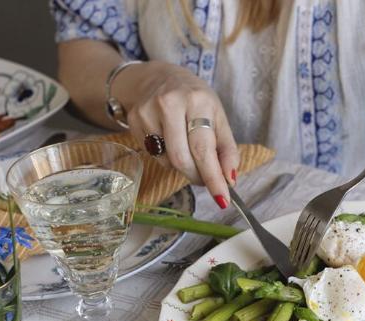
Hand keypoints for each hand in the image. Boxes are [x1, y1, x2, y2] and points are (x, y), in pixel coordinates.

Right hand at [124, 62, 238, 208]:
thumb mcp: (218, 116)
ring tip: (188, 150)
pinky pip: (154, 155)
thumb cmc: (195, 99)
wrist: (159, 77)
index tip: (222, 198)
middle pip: (182, 159)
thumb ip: (226, 149)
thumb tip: (229, 179)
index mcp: (198, 101)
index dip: (213, 177)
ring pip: (167, 160)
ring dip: (182, 166)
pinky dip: (167, 157)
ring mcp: (148, 111)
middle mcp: (170, 103)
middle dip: (197, 176)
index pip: (204, 148)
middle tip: (205, 178)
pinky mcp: (135, 120)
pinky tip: (170, 141)